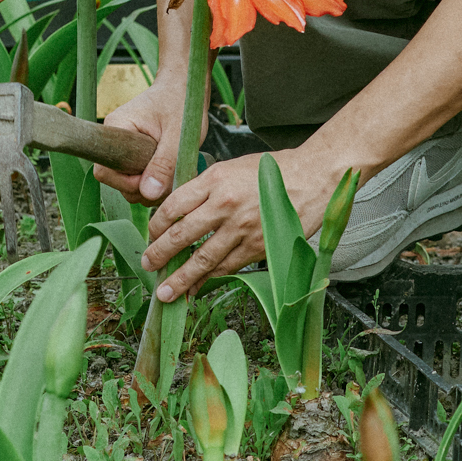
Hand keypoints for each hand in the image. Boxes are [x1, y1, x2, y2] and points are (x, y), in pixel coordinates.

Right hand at [94, 74, 199, 203]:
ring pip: (129, 182)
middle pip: (117, 181)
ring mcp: (124, 147)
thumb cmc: (182, 101)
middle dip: (144, 188)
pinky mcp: (134, 153)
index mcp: (117, 129)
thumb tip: (148, 193)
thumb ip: (164, 165)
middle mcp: (115, 139)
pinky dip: (154, 180)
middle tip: (170, 178)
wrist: (186, 86)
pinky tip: (170, 171)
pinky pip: (138, 176)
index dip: (127, 182)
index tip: (153, 178)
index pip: (104, 171)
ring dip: (151, 186)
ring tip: (173, 172)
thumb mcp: (178, 135)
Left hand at [141, 145, 345, 300]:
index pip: (174, 206)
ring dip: (181, 278)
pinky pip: (227, 267)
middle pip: (182, 235)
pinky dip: (209, 279)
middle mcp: (225, 204)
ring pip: (203, 258)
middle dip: (160, 255)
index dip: (157, 226)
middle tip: (147, 266)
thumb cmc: (273, 171)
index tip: (150, 236)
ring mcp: (242, 228)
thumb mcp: (232, 168)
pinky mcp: (258, 246)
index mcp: (215, 179)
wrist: (314, 177)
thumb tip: (179, 213)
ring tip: (165, 292)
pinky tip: (196, 287)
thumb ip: (206, 189)